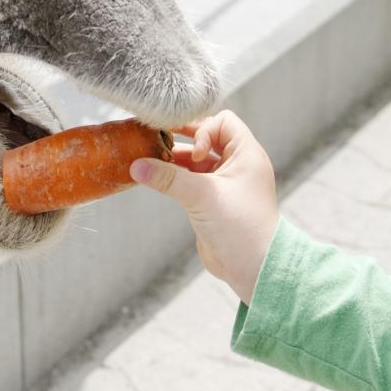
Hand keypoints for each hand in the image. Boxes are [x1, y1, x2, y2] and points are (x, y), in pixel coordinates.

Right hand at [129, 110, 278, 303]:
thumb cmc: (240, 227)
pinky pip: (191, 181)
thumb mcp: (202, 196)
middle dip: (182, 140)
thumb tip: (136, 165)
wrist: (254, 268)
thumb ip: (168, 178)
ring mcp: (225, 184)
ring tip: (150, 162)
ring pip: (196, 161)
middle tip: (156, 140)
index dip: (203, 130)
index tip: (193, 154)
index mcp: (247, 155)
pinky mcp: (213, 202)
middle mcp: (238, 166)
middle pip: (206, 138)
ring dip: (175, 160)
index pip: (223, 122)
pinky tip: (155, 179)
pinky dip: (175, 177)